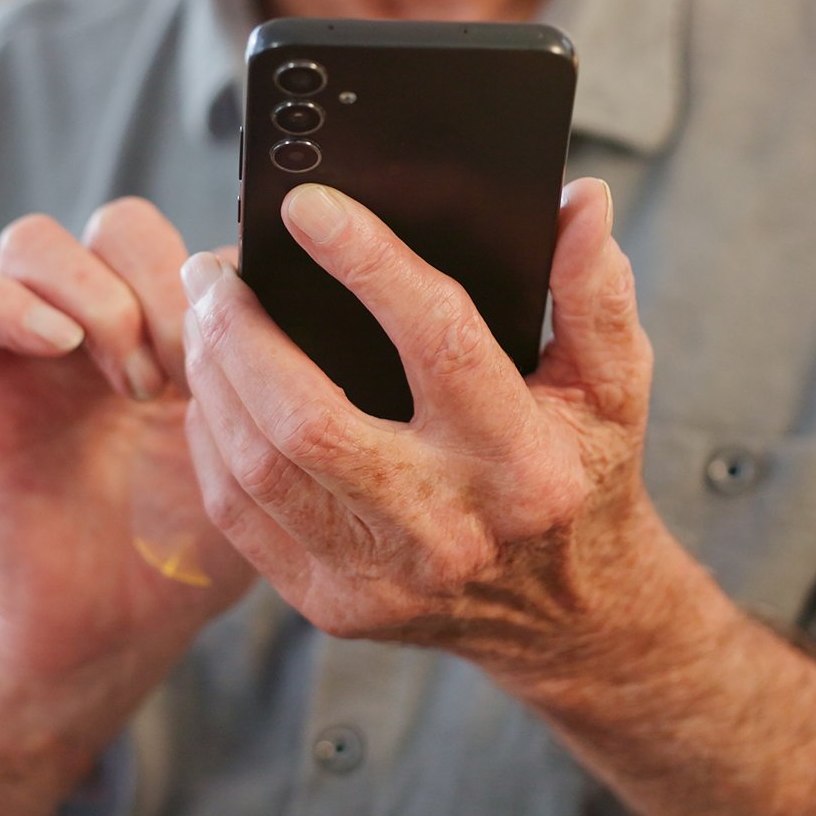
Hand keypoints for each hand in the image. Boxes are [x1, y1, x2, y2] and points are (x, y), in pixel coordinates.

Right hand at [0, 199, 254, 770]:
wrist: (115, 628)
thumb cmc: (195, 546)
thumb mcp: (263, 453)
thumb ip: (281, 380)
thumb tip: (317, 305)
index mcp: (170, 329)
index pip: (189, 235)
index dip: (222, 273)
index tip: (252, 344)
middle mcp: (98, 325)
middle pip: (117, 223)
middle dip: (161, 284)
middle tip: (187, 373)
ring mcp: (30, 352)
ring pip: (33, 241)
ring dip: (95, 297)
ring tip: (135, 384)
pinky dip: (4, 308)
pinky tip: (62, 349)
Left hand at [178, 178, 688, 684]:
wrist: (565, 613)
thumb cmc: (581, 471)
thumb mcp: (612, 384)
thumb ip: (594, 291)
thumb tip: (581, 202)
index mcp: (526, 466)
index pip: (440, 344)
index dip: (369, 264)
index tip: (308, 204)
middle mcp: (451, 530)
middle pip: (310, 419)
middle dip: (242, 330)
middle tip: (212, 267)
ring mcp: (384, 579)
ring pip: (258, 467)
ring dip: (214, 377)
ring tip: (203, 312)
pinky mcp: (334, 606)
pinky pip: (241, 515)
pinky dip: (214, 440)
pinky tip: (213, 388)